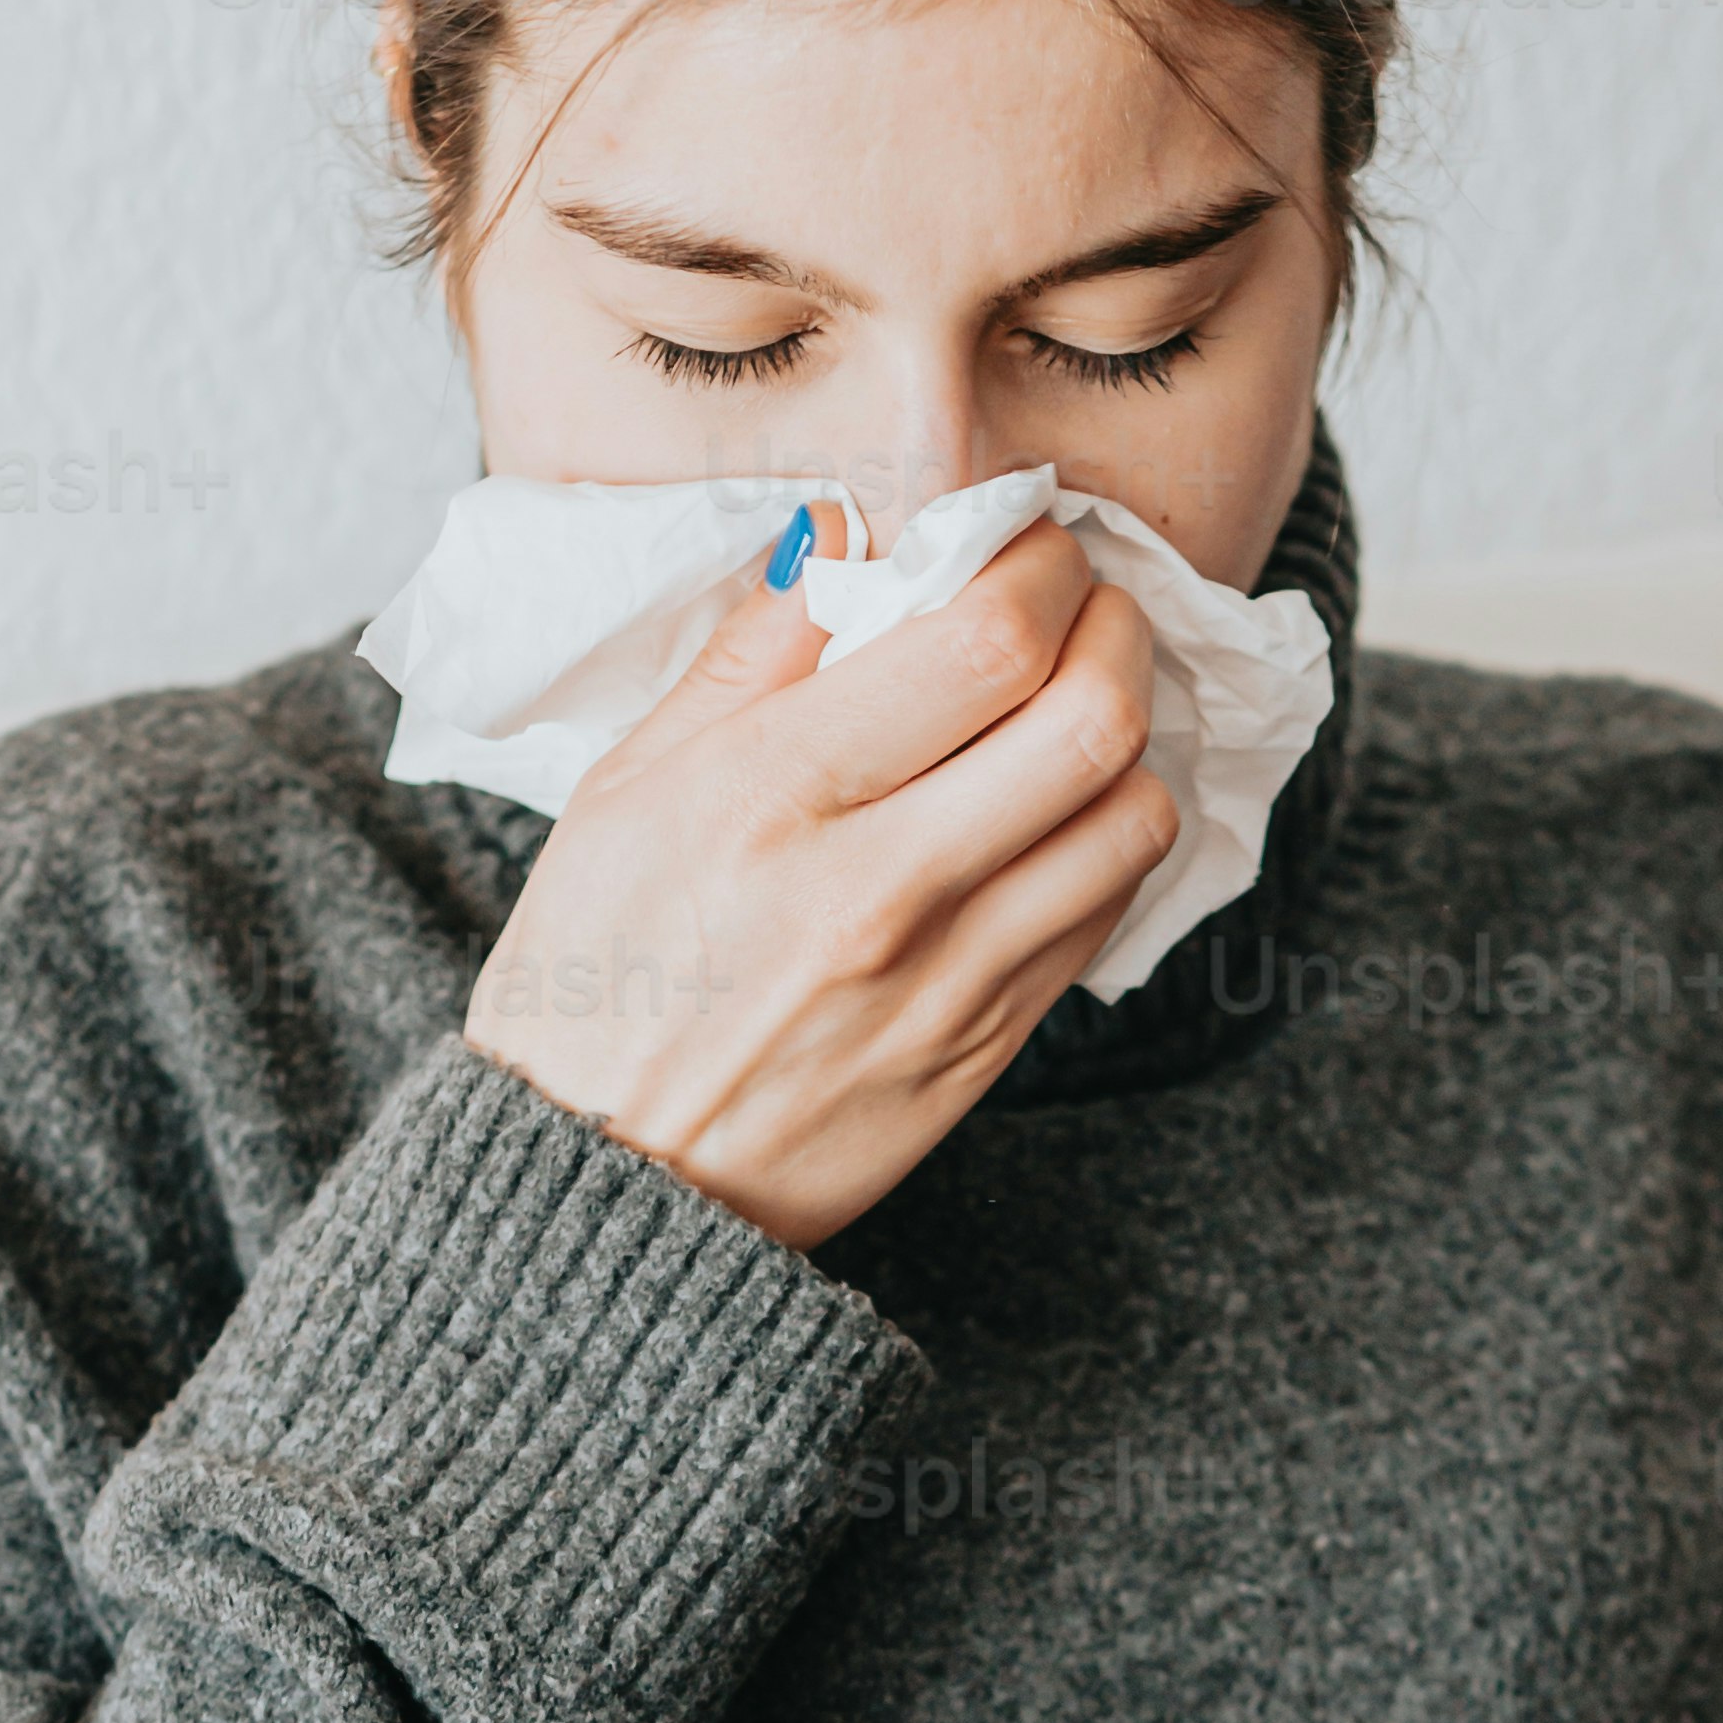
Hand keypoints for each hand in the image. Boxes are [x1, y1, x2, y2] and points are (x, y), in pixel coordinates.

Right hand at [457, 516, 1179, 1248]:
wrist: (603, 1189)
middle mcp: (877, 888)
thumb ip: (746, 657)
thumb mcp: (624, 790)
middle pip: (1091, 718)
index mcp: (771, 798)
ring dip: (1130, 736)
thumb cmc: (592, 977)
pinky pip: (1103, 913)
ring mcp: (947, 980)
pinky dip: (1106, 836)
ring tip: (1080, 704)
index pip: (987, 641)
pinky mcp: (985, 1050)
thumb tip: (839, 533)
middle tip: (1085, 605)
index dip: (1042, 565)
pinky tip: (1060, 808)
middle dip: (1115, 628)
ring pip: (1129, 817)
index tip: (1029, 545)